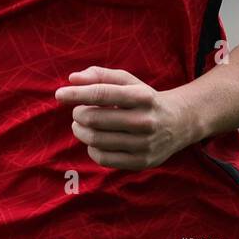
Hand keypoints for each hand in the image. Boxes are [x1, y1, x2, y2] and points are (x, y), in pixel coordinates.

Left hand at [55, 66, 191, 169]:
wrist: (179, 123)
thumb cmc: (145, 99)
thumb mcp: (128, 82)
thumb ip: (100, 76)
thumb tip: (72, 79)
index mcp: (142, 96)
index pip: (102, 94)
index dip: (76, 94)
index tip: (59, 94)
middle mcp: (145, 121)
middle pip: (94, 119)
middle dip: (78, 114)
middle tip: (78, 112)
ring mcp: (144, 144)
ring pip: (96, 140)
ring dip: (81, 131)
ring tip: (82, 125)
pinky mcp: (142, 162)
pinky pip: (103, 158)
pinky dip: (91, 148)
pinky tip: (94, 141)